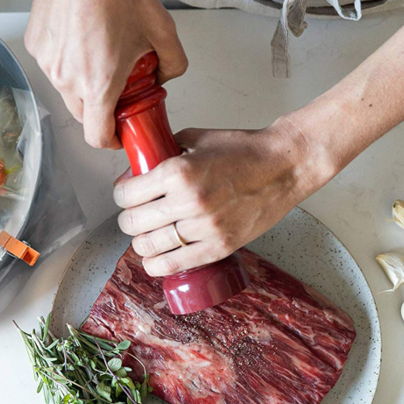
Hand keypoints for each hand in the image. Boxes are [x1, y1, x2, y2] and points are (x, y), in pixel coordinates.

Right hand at [25, 0, 187, 148]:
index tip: (119, 133)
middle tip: (118, 87)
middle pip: (82, 115)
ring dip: (84, 83)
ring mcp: (47, 62)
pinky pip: (53, 66)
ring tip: (101, 50)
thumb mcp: (162, 29)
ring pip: (66, 89)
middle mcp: (67, 77)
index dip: (111, 141)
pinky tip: (82, 34)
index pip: (97, 136)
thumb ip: (172, 64)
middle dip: (102, 110)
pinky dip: (69, 61)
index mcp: (98, 82)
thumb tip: (165, 77)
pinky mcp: (35, 45)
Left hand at [113, 122, 322, 275]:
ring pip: (149, 246)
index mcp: (177, 172)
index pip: (126, 195)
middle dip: (128, 218)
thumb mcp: (193, 139)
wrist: (283, 166)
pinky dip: (157, 264)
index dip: (120, 195)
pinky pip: (175, 264)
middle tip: (135, 213)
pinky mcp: (220, 246)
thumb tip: (133, 173)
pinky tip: (154, 258)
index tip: (125, 194)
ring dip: (140, 242)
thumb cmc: (241, 149)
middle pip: (133, 223)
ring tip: (147, 234)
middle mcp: (188, 202)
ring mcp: (205, 228)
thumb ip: (160, 153)